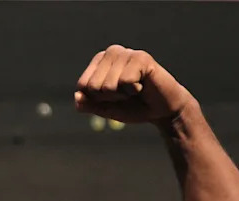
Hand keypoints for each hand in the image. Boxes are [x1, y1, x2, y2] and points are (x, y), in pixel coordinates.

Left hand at [74, 45, 193, 123]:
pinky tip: (143, 85)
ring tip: (135, 89)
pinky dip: (134, 90)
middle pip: (93, 86)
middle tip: (126, 94)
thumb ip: (89, 104)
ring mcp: (126, 53)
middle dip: (109, 98)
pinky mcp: (141, 58)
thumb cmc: (133, 106)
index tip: (113, 97)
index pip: (82, 86)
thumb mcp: (106, 109)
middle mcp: (111, 52)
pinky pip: (125, 82)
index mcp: (99, 62)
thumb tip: (77, 97)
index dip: (96, 99)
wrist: (161, 110)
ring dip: (122, 95)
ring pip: (108, 86)